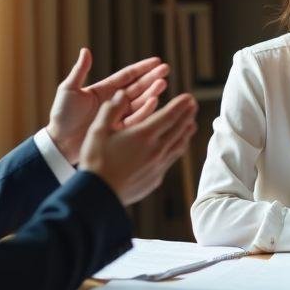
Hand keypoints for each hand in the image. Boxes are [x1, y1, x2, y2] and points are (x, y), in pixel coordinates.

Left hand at [46, 48, 169, 163]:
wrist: (60, 141)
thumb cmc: (62, 114)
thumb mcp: (68, 90)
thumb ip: (79, 72)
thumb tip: (85, 50)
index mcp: (105, 89)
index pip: (128, 75)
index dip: (142, 68)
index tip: (158, 61)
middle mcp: (114, 101)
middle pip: (138, 87)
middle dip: (152, 78)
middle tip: (166, 71)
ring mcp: (118, 115)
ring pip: (140, 102)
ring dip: (152, 93)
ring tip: (162, 84)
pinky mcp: (119, 129)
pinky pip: (136, 119)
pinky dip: (146, 110)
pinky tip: (154, 102)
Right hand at [80, 90, 197, 205]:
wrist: (98, 195)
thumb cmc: (95, 161)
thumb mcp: (98, 131)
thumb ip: (111, 110)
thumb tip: (121, 94)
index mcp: (144, 135)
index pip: (170, 116)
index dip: (181, 105)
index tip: (189, 97)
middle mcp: (156, 149)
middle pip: (179, 129)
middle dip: (188, 115)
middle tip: (193, 106)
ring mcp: (158, 165)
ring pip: (179, 146)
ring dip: (187, 133)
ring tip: (192, 124)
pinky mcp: (156, 178)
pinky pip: (172, 159)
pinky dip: (178, 149)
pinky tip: (177, 147)